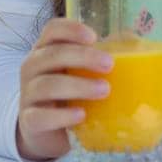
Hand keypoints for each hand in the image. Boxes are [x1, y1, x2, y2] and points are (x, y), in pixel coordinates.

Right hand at [15, 17, 113, 161]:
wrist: (45, 132)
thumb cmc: (68, 95)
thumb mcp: (81, 73)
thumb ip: (100, 57)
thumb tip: (134, 41)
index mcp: (46, 50)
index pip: (52, 30)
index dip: (71, 29)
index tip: (94, 37)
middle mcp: (32, 67)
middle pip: (51, 54)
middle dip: (82, 57)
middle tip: (109, 65)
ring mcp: (28, 94)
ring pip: (46, 85)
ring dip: (77, 86)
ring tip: (104, 90)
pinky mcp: (30, 121)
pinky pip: (41, 116)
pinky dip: (62, 116)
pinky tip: (81, 115)